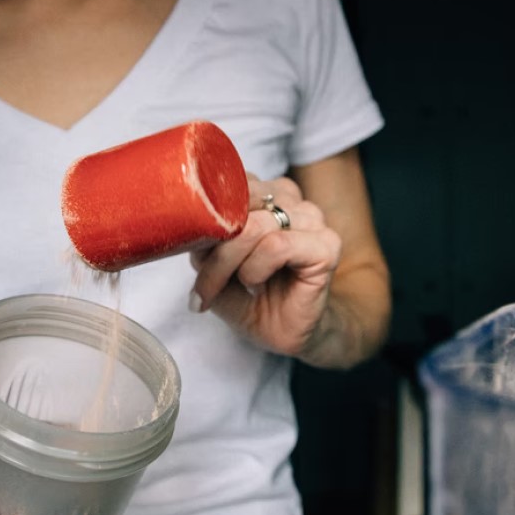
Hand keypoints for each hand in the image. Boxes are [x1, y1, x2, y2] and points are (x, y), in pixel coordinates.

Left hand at [189, 173, 341, 357]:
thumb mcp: (212, 264)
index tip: (191, 256)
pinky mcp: (326, 246)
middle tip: (203, 284)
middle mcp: (291, 199)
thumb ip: (203, 239)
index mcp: (265, 193)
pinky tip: (255, 286)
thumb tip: (187, 228)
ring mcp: (312, 220)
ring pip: (255, 226)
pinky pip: (277, 246)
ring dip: (229, 264)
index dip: (205, 219)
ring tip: (226, 289)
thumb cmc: (248, 296)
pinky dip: (255, 269)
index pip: (229, 183)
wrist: (282, 332)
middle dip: (214, 246)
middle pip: (239, 204)